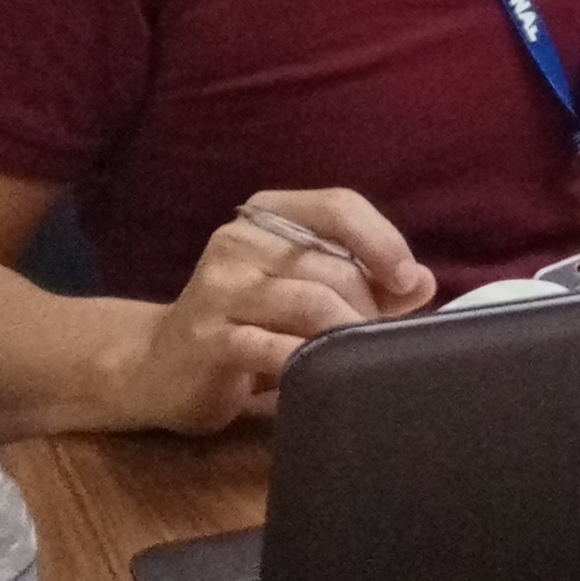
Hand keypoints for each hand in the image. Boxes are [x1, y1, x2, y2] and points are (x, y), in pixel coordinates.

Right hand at [116, 190, 434, 432]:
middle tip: (380, 341)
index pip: (338, 205)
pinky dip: (305, 360)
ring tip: (356, 359)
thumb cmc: (247, 324)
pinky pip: (271, 345)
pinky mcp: (206, 336)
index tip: (410, 281)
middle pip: (331, 263)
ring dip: (345, 333)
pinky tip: (318, 375)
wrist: (156, 368)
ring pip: (308, 300)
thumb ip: (365, 283)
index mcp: (268, 214)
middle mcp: (239, 239)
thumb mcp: (304, 293)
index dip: (383, 240)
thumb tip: (423, 283)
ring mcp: (218, 286)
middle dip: (368, 305)